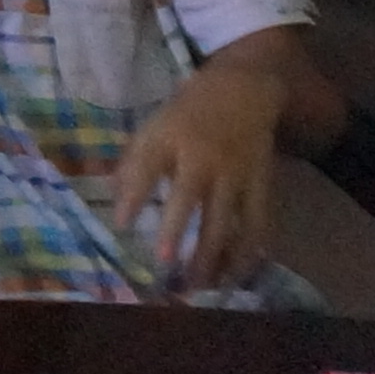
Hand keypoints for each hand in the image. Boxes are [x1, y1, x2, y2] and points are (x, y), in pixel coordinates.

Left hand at [105, 57, 284, 295]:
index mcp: (170, 137)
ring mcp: (236, 171)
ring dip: (214, 254)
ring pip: (227, 218)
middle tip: (166, 266)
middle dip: (178, 232)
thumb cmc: (188, 113)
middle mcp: (203, 155)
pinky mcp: (261, 183)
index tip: (120, 225)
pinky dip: (250, 249)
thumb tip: (113, 198)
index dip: (134, 196)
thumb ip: (134, 162)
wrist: (243, 90)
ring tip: (202, 284)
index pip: (147, 166)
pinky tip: (241, 272)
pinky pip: (257, 222)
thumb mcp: (154, 126)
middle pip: (190, 197)